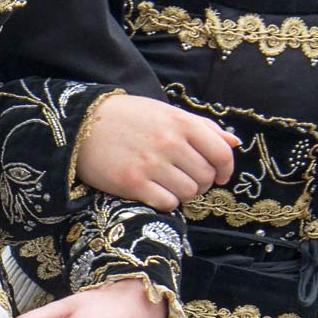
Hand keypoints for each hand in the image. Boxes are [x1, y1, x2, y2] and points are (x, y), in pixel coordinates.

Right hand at [76, 94, 239, 211]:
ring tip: (168, 186)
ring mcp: (151, 165)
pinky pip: (167, 203)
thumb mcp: (167, 113)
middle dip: (201, 183)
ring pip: (188, 193)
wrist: (82, 126)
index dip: (225, 170)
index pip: (221, 154)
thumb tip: (235, 143)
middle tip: (186, 180)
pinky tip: (155, 193)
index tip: (220, 176)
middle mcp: (170, 144)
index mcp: (182, 124)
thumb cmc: (127, 118)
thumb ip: (203, 127)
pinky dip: (166, 202)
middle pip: (205, 177)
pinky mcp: (132, 184)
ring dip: (183, 193)